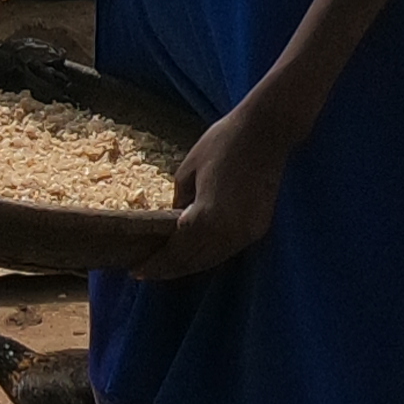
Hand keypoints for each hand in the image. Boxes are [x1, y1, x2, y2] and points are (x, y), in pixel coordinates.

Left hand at [138, 93, 294, 282]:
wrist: (267, 132)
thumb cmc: (223, 142)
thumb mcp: (188, 169)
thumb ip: (179, 201)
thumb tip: (175, 223)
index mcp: (206, 217)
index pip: (176, 253)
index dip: (155, 265)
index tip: (136, 271)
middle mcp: (228, 232)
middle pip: (194, 262)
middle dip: (169, 270)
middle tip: (146, 272)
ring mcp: (246, 233)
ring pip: (212, 261)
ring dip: (189, 267)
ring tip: (167, 267)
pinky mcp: (258, 229)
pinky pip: (228, 251)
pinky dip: (209, 256)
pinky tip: (195, 254)